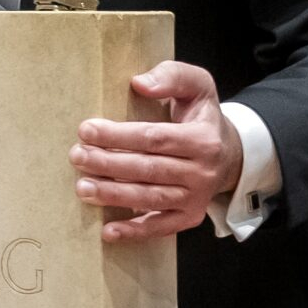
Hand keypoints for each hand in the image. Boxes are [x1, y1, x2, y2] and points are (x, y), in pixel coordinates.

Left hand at [69, 61, 242, 243]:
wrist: (231, 152)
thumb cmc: (201, 116)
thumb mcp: (196, 86)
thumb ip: (172, 76)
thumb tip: (140, 82)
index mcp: (203, 139)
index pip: (154, 138)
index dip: (118, 135)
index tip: (86, 130)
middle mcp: (202, 171)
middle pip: (148, 169)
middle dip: (108, 164)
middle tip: (76, 156)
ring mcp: (196, 197)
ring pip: (151, 197)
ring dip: (114, 195)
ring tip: (83, 188)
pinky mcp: (189, 216)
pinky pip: (161, 227)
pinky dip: (135, 231)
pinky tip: (108, 231)